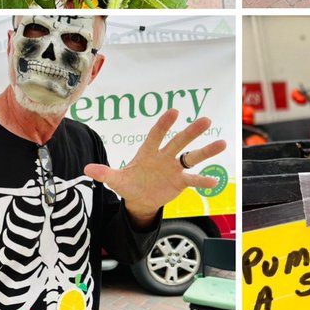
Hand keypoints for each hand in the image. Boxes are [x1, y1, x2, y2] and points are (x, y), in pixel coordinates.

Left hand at [82, 108, 225, 221]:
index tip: (174, 111)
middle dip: (191, 131)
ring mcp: (174, 168)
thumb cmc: (128, 183)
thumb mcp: (116, 180)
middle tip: (205, 120)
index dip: (164, 124)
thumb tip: (87, 169)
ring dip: (206, 151)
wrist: (140, 198)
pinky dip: (203, 180)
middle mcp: (164, 156)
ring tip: (222, 143)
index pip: (156, 134)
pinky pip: (193, 179)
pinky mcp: (181, 181)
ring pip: (192, 157)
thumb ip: (105, 173)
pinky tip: (216, 180)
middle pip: (178, 142)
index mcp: (148, 152)